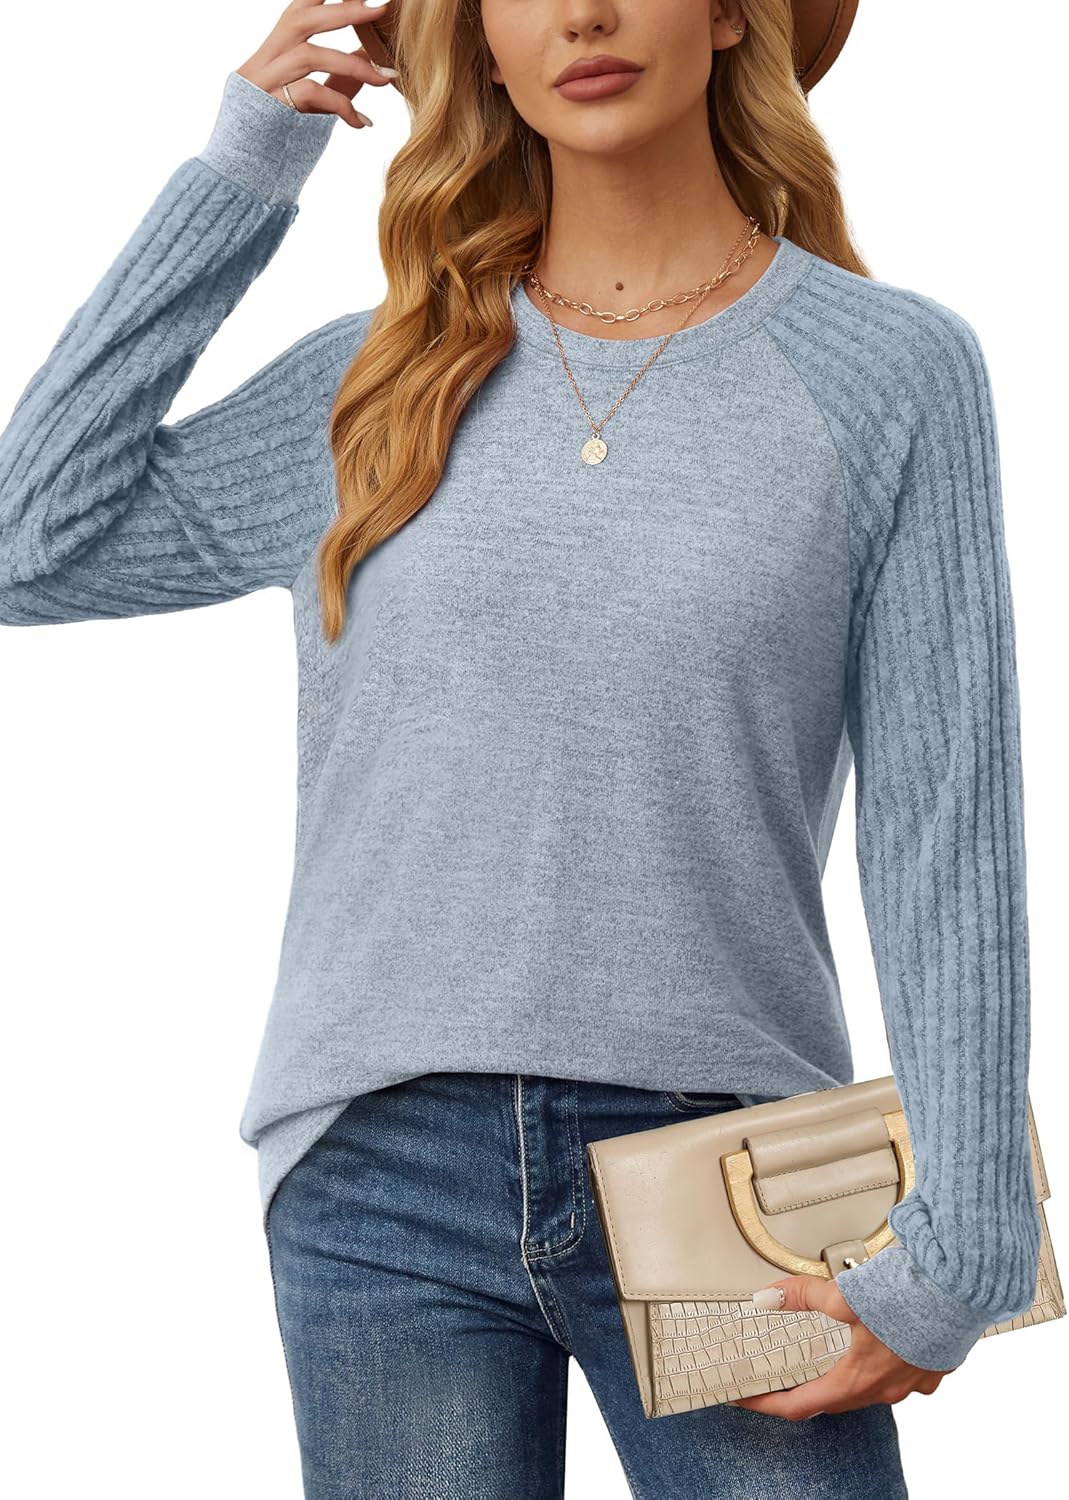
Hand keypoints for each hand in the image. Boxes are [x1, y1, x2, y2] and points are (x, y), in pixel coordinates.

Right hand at [237, 0, 400, 126]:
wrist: (239, 178)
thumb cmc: (274, 140)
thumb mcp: (308, 102)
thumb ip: (336, 78)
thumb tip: (367, 56)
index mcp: (271, 55)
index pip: (296, 10)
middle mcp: (262, 62)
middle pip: (300, 19)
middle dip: (343, 11)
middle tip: (381, 9)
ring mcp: (262, 84)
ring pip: (308, 55)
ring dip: (352, 64)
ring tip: (386, 78)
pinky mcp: (268, 109)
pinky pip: (310, 96)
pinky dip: (341, 105)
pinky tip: (361, 122)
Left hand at [728, 1274, 953, 1418]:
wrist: (961, 1291)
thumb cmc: (910, 1298)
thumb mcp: (844, 1295)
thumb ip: (804, 1296)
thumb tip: (772, 1296)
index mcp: (858, 1380)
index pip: (800, 1405)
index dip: (768, 1403)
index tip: (746, 1400)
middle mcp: (886, 1389)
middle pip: (834, 1398)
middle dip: (806, 1388)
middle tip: (782, 1376)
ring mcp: (912, 1381)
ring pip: (869, 1386)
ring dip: (846, 1373)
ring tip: (828, 1354)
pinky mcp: (930, 1365)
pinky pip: (899, 1372)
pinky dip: (881, 1361)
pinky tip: (878, 1340)